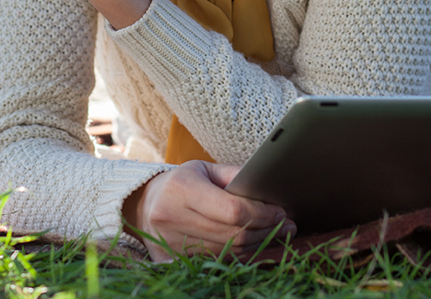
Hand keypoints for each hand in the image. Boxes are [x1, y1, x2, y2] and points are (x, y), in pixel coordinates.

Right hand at [123, 161, 294, 261]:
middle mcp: (172, 217)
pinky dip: (239, 254)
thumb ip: (234, 175)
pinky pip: (215, 261)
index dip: (262, 214)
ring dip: (257, 244)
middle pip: (233, 234)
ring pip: (227, 252)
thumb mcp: (204, 169)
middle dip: (266, 230)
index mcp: (182, 189)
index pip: (232, 210)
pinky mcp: (170, 261)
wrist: (144, 207)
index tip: (280, 211)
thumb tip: (267, 186)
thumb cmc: (181, 183)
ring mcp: (170, 243)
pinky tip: (253, 244)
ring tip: (276, 233)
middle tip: (287, 224)